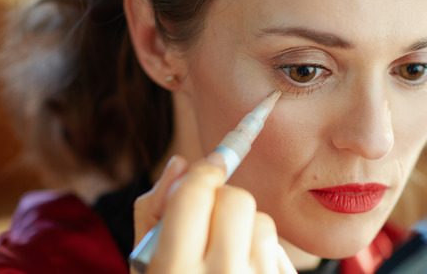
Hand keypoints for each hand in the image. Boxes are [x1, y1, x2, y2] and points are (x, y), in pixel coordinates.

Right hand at [132, 154, 297, 273]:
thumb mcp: (145, 268)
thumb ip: (154, 215)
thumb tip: (179, 164)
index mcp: (174, 272)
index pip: (195, 194)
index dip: (203, 171)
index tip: (208, 165)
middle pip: (236, 200)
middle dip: (222, 201)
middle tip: (208, 222)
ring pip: (263, 223)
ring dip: (246, 230)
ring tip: (225, 259)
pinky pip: (282, 252)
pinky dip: (263, 254)